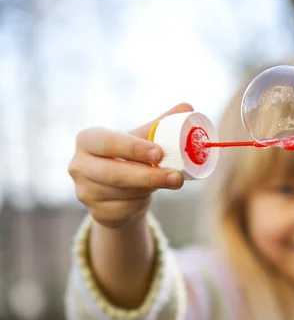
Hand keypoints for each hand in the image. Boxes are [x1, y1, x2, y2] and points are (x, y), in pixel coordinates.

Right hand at [68, 103, 193, 226]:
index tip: (159, 153)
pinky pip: (125, 210)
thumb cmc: (129, 156)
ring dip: (149, 188)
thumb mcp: (142, 139)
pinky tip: (145, 195)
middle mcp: (79, 165)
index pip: (107, 142)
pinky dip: (141, 202)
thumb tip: (187, 107)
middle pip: (114, 173)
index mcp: (88, 139)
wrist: (118, 189)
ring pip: (123, 193)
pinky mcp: (95, 212)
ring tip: (164, 180)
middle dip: (148, 176)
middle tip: (176, 176)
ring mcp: (84, 191)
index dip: (133, 148)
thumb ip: (162, 124)